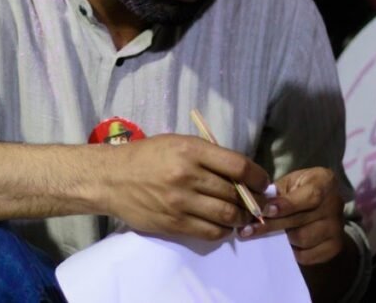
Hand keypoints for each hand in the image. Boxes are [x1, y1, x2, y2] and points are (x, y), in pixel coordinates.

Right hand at [102, 134, 268, 240]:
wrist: (112, 178)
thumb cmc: (147, 156)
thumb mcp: (178, 143)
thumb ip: (208, 155)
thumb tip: (242, 173)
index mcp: (191, 150)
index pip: (238, 166)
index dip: (258, 176)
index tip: (263, 181)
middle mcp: (187, 175)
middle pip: (235, 192)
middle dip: (252, 199)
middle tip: (257, 201)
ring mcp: (180, 202)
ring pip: (226, 215)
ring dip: (241, 217)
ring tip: (242, 215)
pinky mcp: (173, 223)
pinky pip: (209, 232)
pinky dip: (223, 230)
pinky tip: (224, 225)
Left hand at [248, 167, 345, 265]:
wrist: (323, 205)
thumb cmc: (300, 189)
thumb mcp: (289, 183)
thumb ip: (275, 193)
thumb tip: (253, 206)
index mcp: (325, 181)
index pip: (310, 195)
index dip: (287, 205)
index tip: (265, 211)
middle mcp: (336, 204)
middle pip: (301, 220)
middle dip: (271, 225)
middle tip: (248, 230)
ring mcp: (337, 228)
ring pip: (302, 239)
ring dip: (280, 238)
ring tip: (263, 234)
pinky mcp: (334, 247)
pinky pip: (307, 255)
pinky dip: (290, 251)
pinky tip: (281, 243)